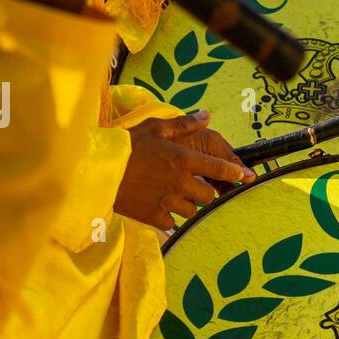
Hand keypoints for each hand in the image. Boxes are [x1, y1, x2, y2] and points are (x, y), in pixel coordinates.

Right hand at [114, 111, 254, 229]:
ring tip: (173, 195)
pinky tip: (159, 207)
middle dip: (204, 190)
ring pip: (192, 210)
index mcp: (183, 159)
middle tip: (191, 185)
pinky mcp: (153, 216)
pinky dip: (168, 217)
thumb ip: (184, 124)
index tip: (241, 175)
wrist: (97, 170)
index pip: (219, 168)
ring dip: (187, 204)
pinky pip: (172, 223)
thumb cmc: (126, 145)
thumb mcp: (155, 128)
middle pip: (208, 194)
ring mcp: (168, 202)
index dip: (234, 173)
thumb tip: (206, 115)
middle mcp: (180, 182)